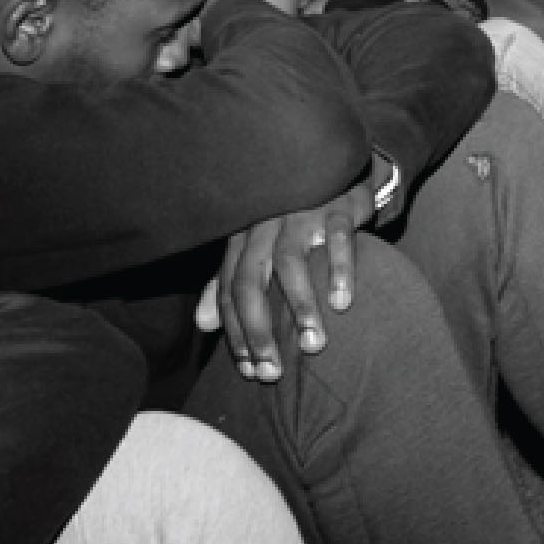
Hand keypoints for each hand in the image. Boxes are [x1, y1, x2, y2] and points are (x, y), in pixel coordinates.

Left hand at [196, 180, 369, 381]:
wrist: (332, 172)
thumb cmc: (292, 222)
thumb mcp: (256, 249)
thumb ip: (228, 284)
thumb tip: (201, 325)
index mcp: (241, 242)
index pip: (229, 293)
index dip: (235, 334)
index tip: (250, 370)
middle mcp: (263, 230)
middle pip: (250, 283)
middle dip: (259, 331)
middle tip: (273, 371)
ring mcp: (299, 218)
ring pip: (290, 265)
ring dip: (300, 307)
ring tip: (312, 344)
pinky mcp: (335, 209)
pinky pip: (336, 241)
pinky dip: (338, 271)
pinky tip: (342, 302)